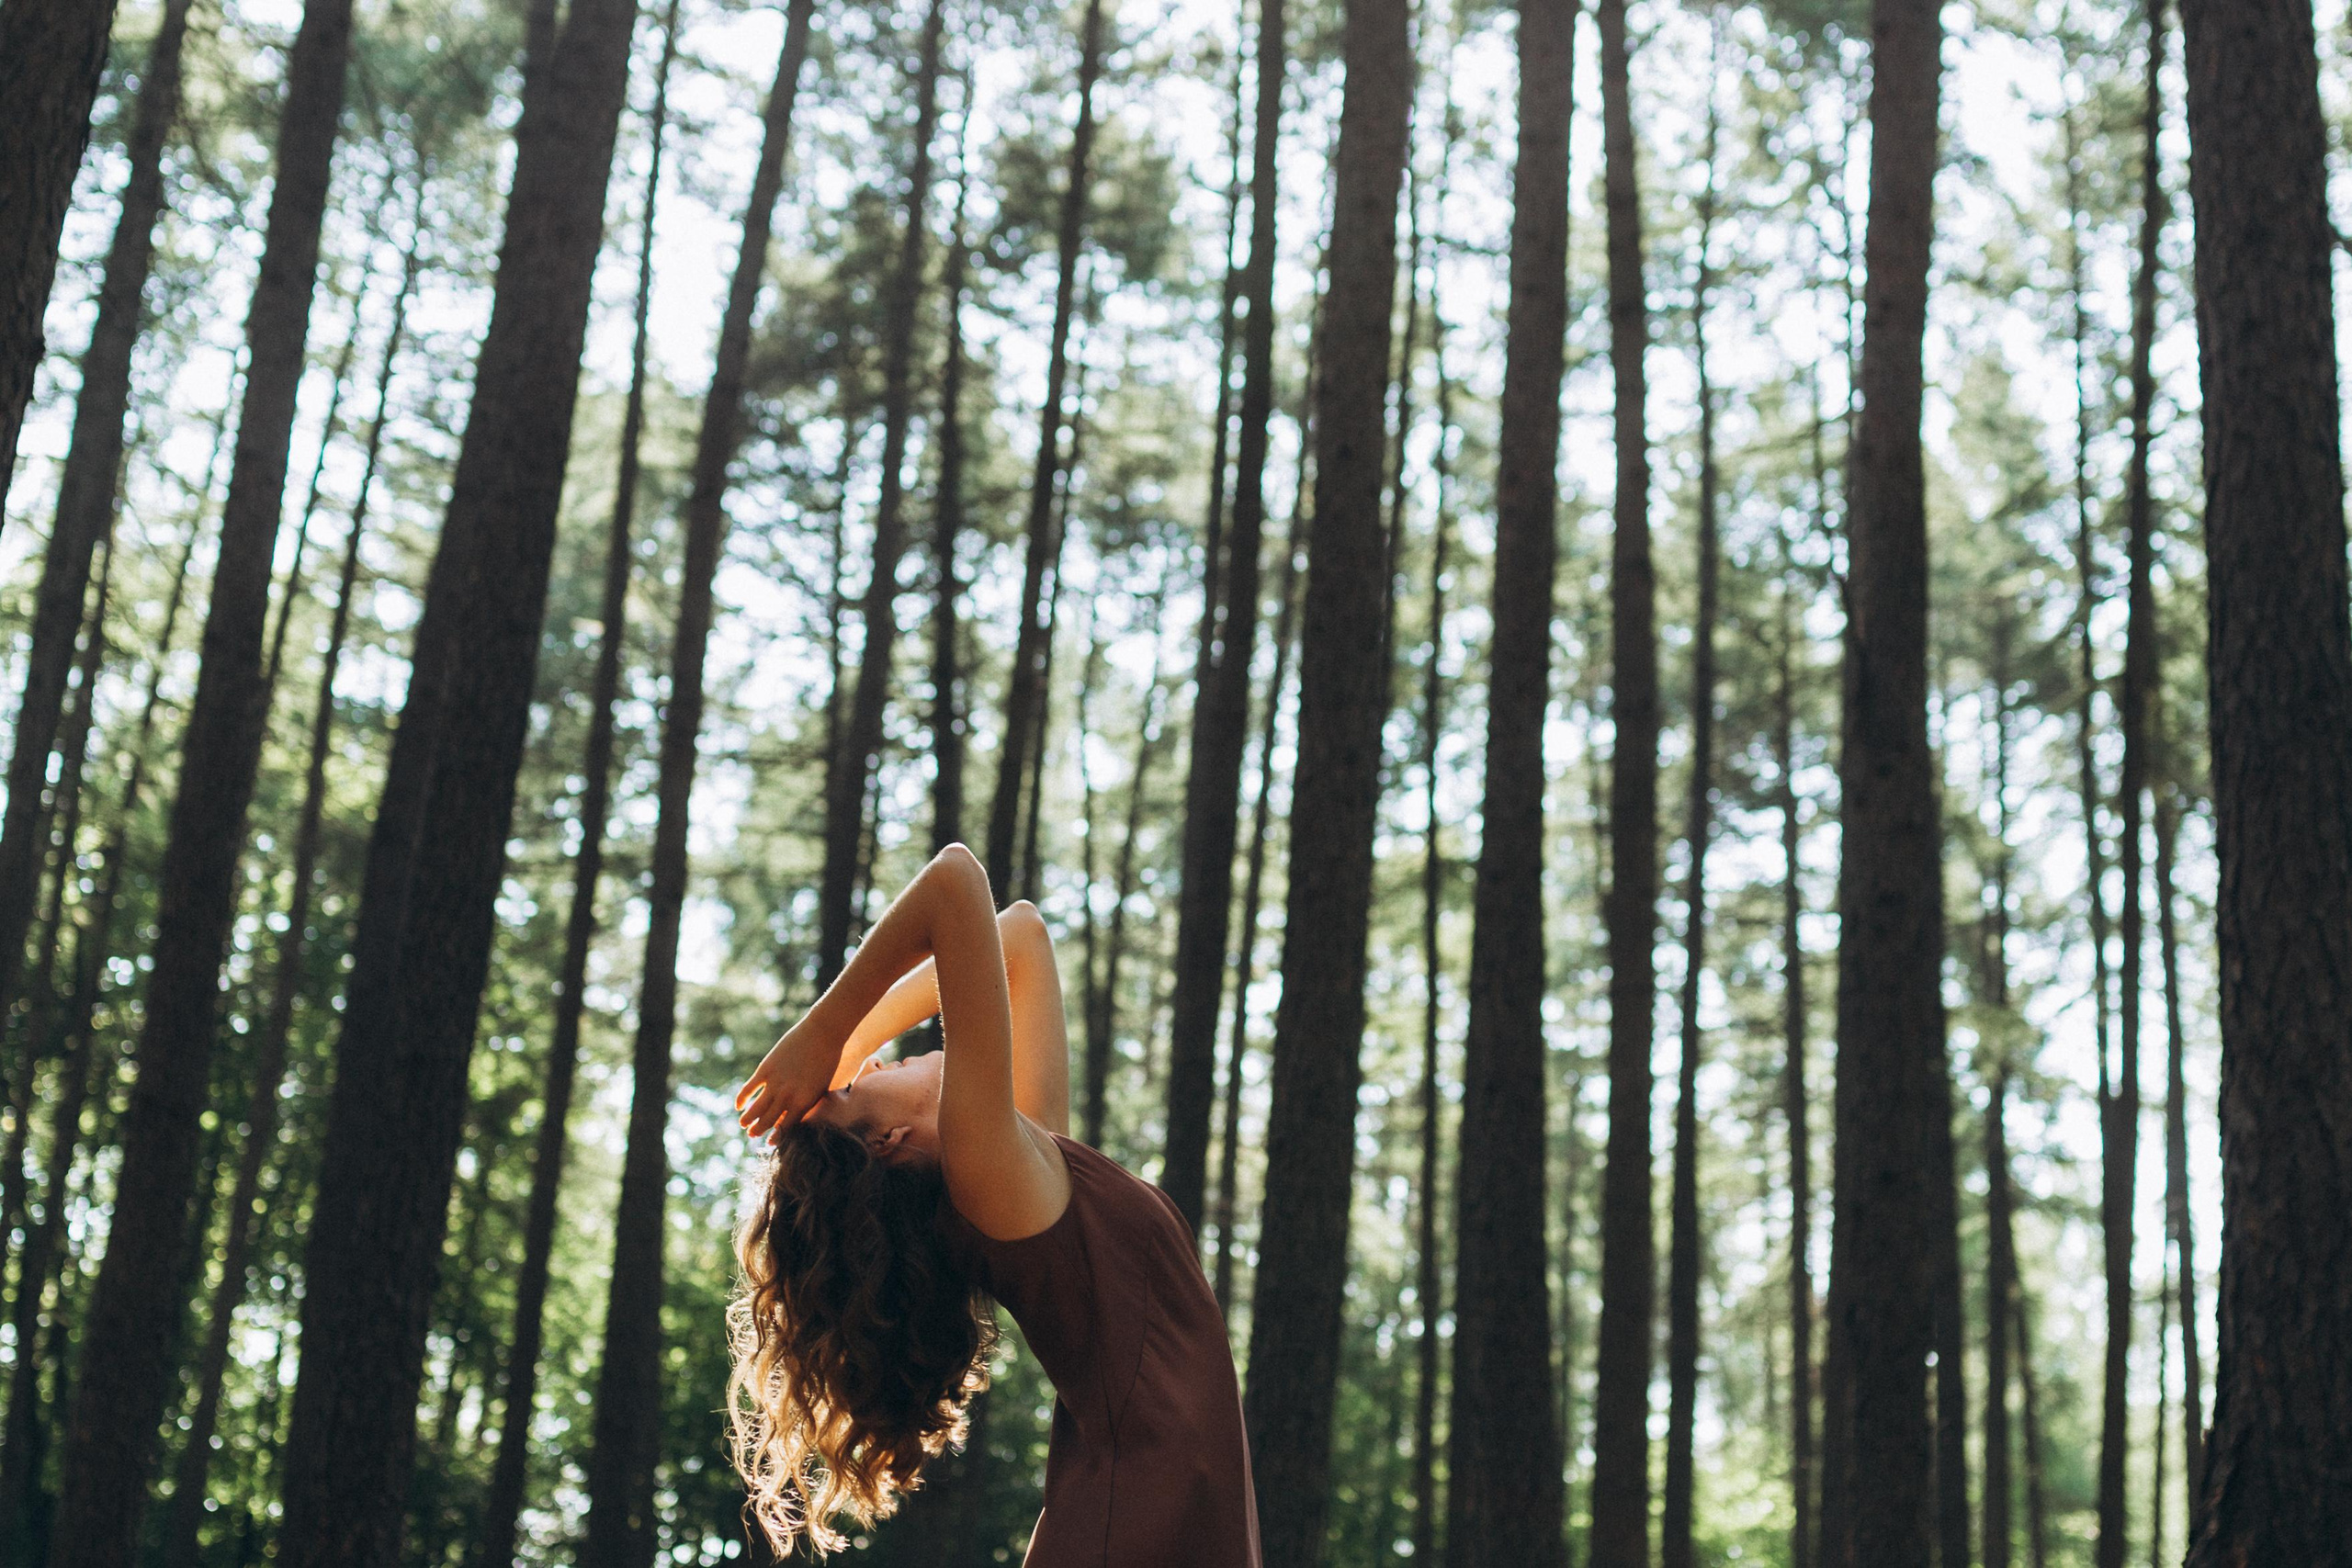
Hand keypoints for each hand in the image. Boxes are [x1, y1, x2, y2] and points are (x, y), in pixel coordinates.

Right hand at [735, 1019, 839, 1141]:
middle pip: (768, 1120)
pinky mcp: (766, 1069)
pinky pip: (750, 1088)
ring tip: (744, 1126)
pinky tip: (738, 1106)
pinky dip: (742, 1098)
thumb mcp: (822, 1087)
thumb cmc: (830, 1060)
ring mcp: (775, 1083)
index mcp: (803, 1103)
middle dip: (759, 1130)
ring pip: (756, 1108)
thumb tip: (799, 1114)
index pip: (786, 1127)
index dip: (776, 1137)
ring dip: (748, 1119)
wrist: (824, 1033)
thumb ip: (809, 1102)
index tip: (770, 1143)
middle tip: (753, 1136)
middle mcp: (787, 1097)